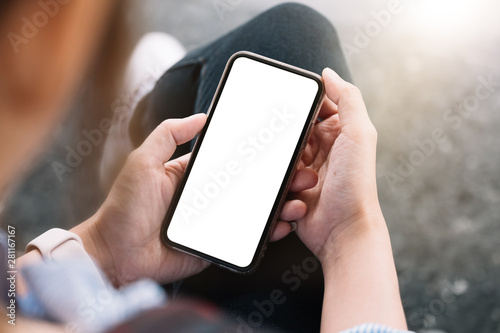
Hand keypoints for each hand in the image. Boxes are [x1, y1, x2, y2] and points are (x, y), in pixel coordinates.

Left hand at [74, 114, 314, 285]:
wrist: (114, 254)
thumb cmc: (124, 206)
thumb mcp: (143, 161)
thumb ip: (168, 134)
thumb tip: (200, 116)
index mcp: (194, 175)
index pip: (234, 161)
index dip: (259, 156)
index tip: (283, 149)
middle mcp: (209, 197)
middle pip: (252, 186)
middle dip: (280, 180)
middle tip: (303, 174)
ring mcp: (215, 222)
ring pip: (256, 212)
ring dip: (281, 205)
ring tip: (300, 200)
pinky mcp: (217, 245)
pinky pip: (247, 238)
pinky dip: (268, 232)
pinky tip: (284, 224)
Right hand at [295, 68, 382, 265]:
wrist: (344, 232)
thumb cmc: (356, 187)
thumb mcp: (359, 135)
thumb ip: (348, 99)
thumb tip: (329, 74)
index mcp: (339, 132)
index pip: (314, 107)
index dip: (300, 106)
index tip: (288, 108)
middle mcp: (322, 149)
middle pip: (292, 132)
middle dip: (287, 141)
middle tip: (293, 152)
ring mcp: (305, 170)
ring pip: (280, 157)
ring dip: (287, 170)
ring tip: (304, 185)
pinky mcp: (292, 189)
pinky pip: (275, 179)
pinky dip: (282, 189)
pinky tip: (297, 200)